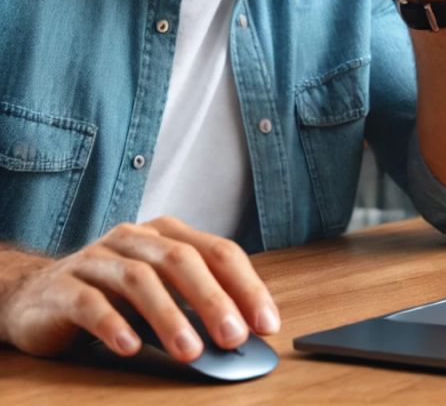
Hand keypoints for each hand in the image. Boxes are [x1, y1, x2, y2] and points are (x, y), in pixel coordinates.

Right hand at [0, 216, 279, 360]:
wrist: (37, 294)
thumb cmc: (114, 293)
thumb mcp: (161, 291)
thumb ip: (195, 303)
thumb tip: (242, 334)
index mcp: (168, 233)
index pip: (218, 251)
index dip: (246, 286)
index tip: (266, 323)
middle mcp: (135, 237)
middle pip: (181, 260)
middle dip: (212, 299)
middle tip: (235, 337)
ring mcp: (98, 258)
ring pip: (139, 279)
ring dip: (169, 317)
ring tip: (190, 352)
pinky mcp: (63, 286)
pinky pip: (90, 302)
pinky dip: (114, 324)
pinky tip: (131, 347)